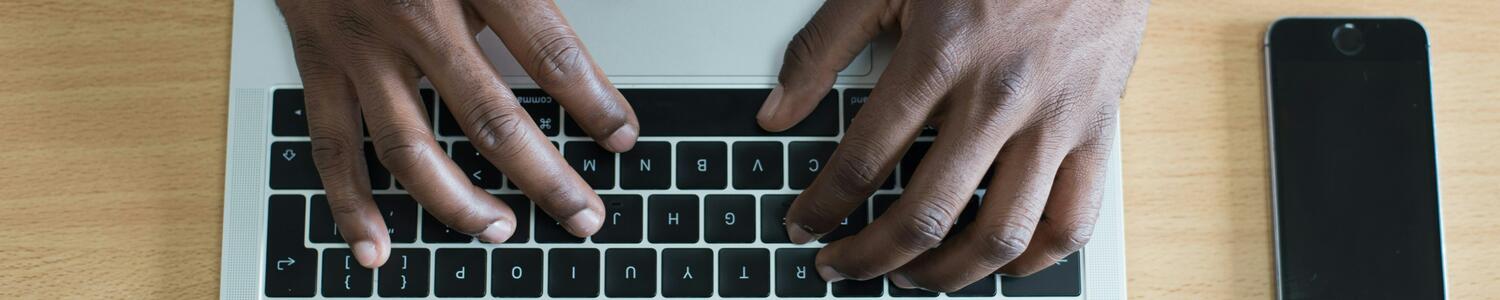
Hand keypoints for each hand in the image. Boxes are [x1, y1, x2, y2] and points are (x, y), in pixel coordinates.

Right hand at [277, 0, 638, 267]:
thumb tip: (577, 51)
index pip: (548, 53)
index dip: (594, 103)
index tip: (621, 137)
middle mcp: (417, 16)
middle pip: (491, 118)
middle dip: (545, 177)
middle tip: (582, 213)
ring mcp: (363, 46)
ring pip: (412, 147)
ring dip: (459, 202)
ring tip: (501, 230)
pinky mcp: (318, 62)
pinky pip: (333, 146)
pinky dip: (351, 205)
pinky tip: (378, 245)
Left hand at [759, 0, 1147, 290]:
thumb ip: (823, 46)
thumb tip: (776, 111)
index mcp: (941, 55)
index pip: (864, 159)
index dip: (822, 206)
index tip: (803, 225)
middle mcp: (1000, 96)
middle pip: (926, 214)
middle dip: (869, 256)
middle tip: (841, 266)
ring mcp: (1055, 119)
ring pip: (999, 235)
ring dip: (945, 274)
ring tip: (910, 276)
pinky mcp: (1096, 130)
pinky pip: (1072, 222)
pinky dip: (1032, 262)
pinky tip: (995, 264)